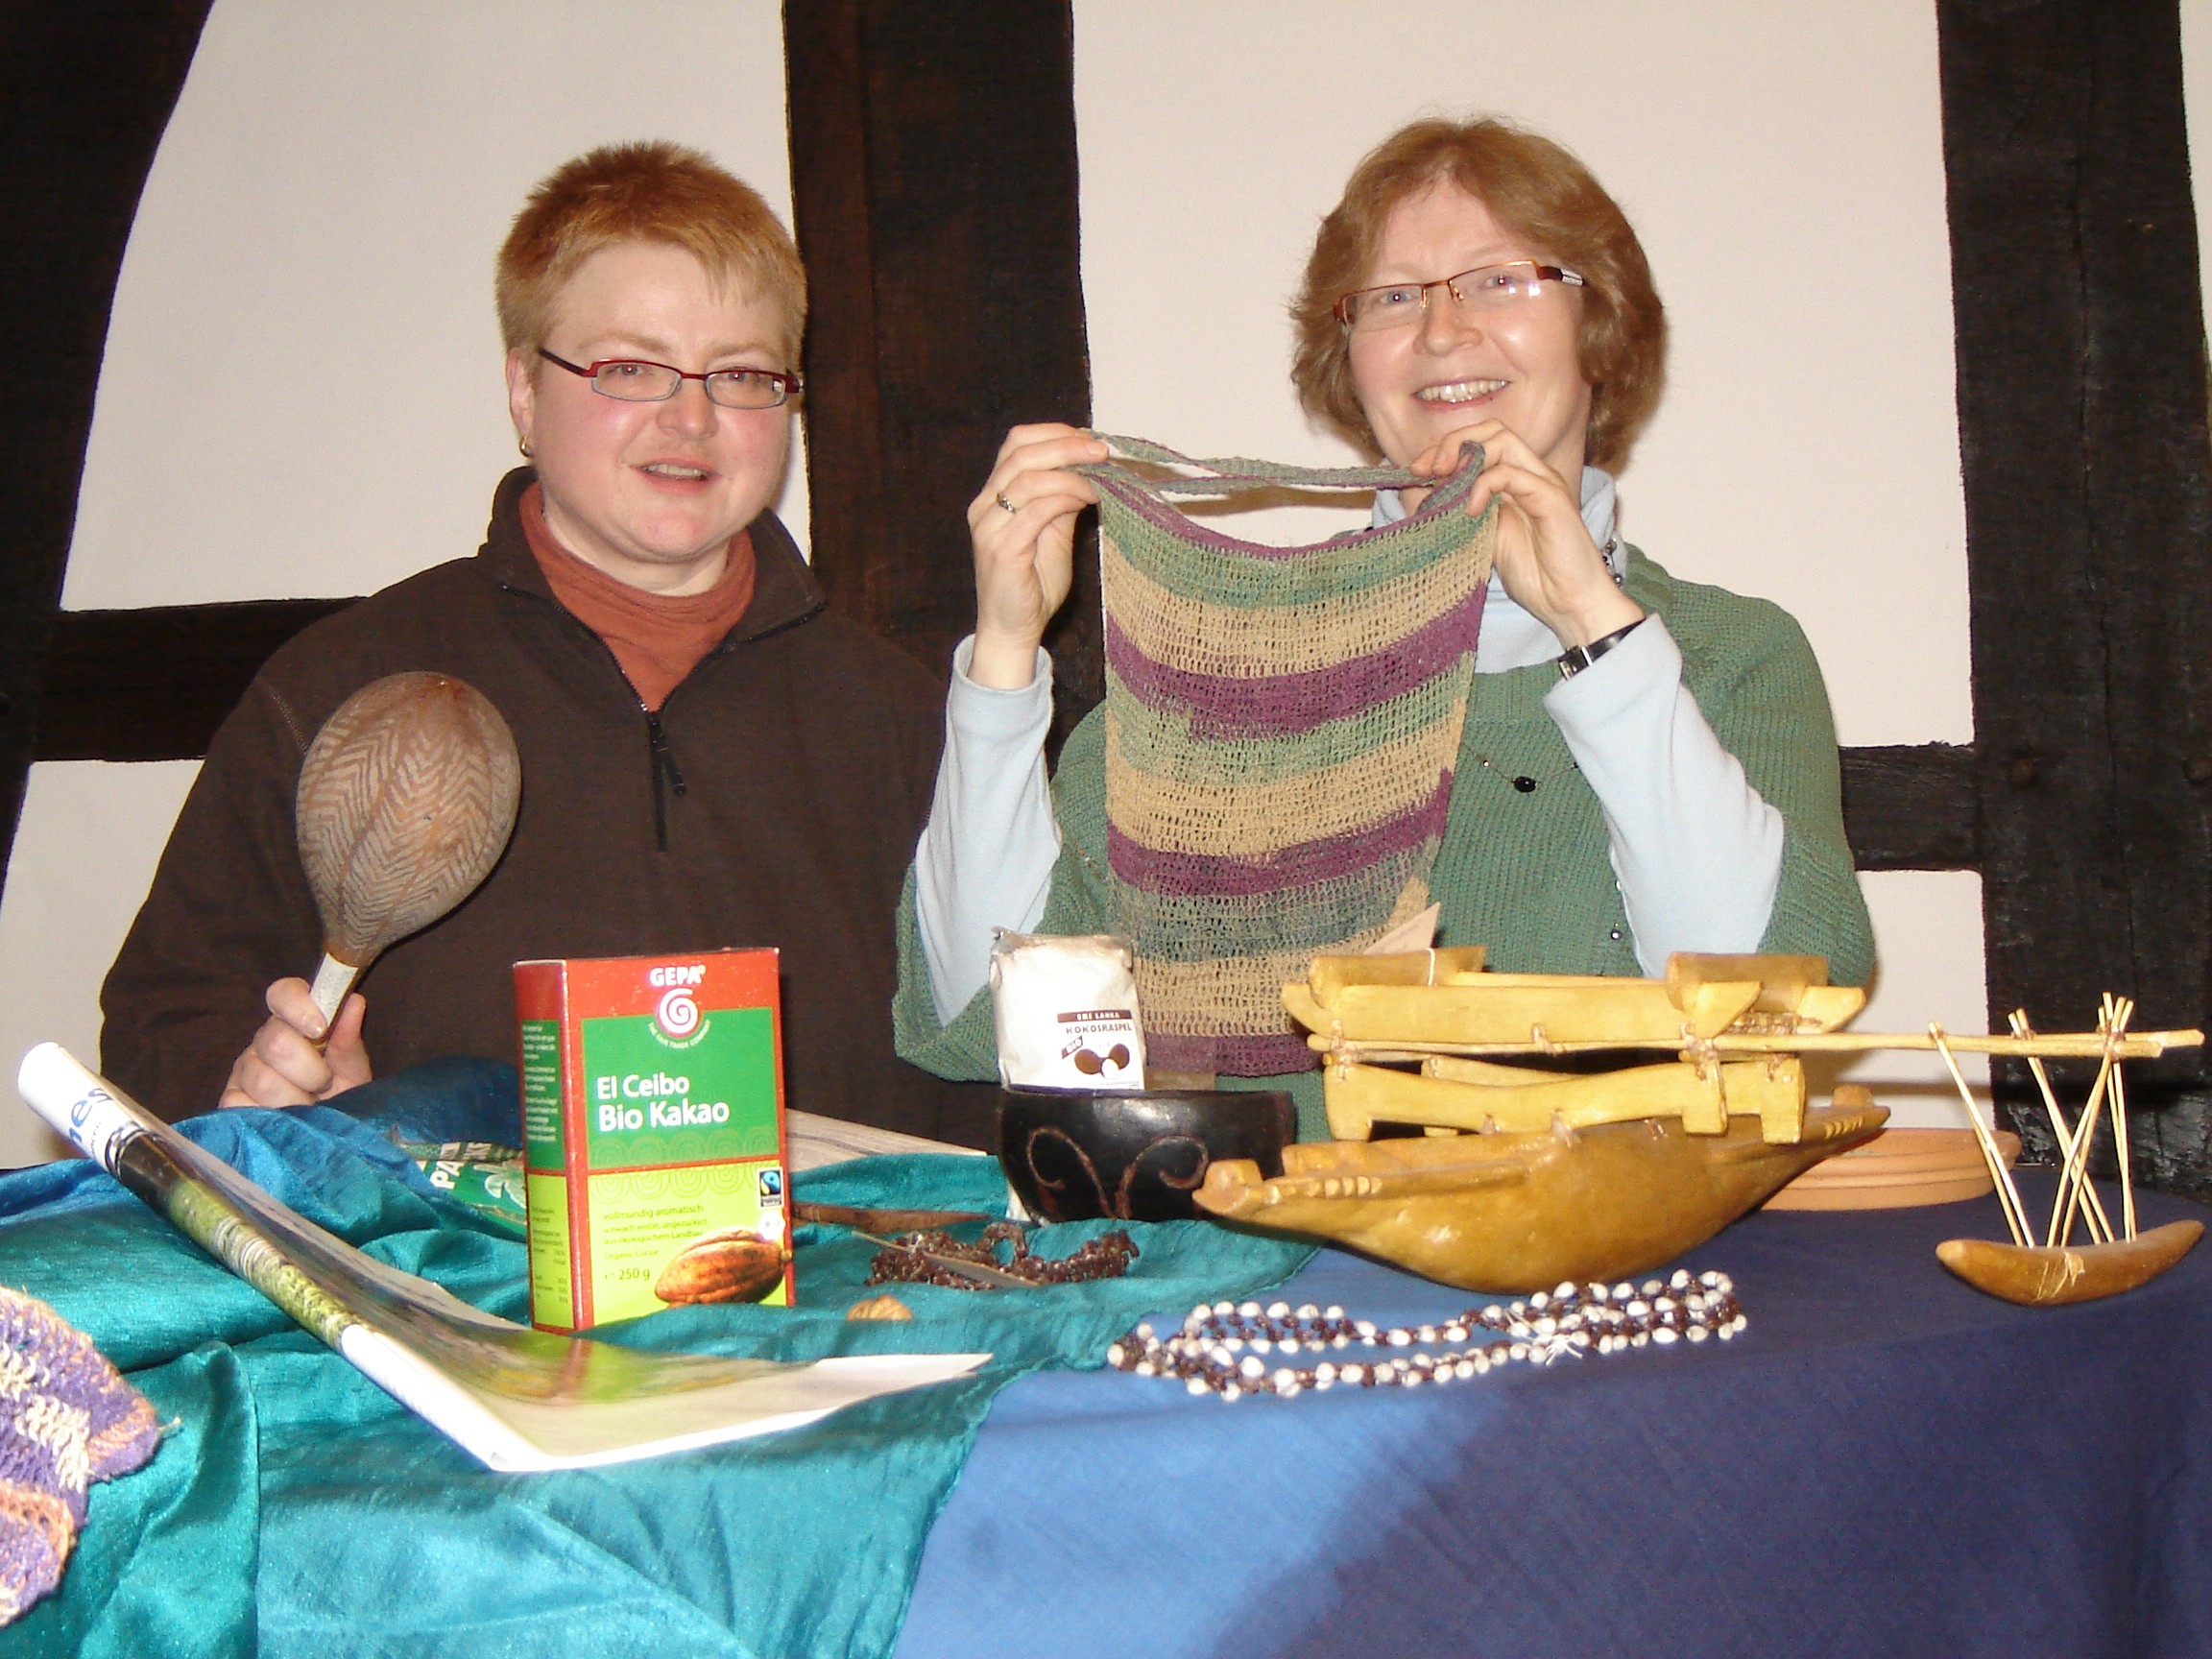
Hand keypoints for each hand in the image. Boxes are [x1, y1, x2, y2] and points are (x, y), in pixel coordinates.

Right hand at [220, 977, 371, 1107]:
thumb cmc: (340, 1095)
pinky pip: (241, 1105)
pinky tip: (284, 1119)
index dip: (299, 1006)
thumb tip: (353, 1002)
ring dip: (294, 1099)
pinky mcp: (230, 1100)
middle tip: (324, 1084)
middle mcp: (263, 1040)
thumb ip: (349, 1041)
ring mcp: (243, 1070)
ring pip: (262, 1079)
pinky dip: (269, 1117)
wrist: (326, 1134)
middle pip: (275, 1042)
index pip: (283, 992)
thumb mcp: (352, 1071)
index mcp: (294, 1022)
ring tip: (309, 1107)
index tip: (321, 1029)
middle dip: (309, 1070)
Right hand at [966, 423, 1107, 687]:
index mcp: (993, 496)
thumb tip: (1088, 469)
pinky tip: (1088, 499)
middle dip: (1066, 446)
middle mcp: (983, 506)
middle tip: (1102, 452)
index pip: (1016, 444)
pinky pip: (1035, 510)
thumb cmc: (1033, 584)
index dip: (1054, 434)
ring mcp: (989, 527)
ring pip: (1028, 478)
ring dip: (1070, 473)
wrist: (1011, 630)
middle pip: (1021, 452)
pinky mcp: (1002, 549)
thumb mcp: (1053, 532)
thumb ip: (1063, 500)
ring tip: (1101, 479)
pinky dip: (1064, 498)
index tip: (1090, 440)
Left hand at [1408, 421, 1642, 648]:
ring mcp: (1543, 483)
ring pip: (1502, 441)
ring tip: (1444, 484)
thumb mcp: (1484, 539)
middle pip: (1492, 429)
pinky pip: (1512, 473)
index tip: (1416, 471)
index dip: (1445, 449)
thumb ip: (1464, 514)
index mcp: (1516, 481)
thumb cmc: (1535, 576)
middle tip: (1425, 469)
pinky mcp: (1551, 498)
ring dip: (1464, 457)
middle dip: (1452, 443)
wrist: (1569, 604)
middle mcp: (1531, 474)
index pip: (1481, 441)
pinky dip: (1483, 485)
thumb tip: (1427, 497)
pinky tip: (1470, 509)